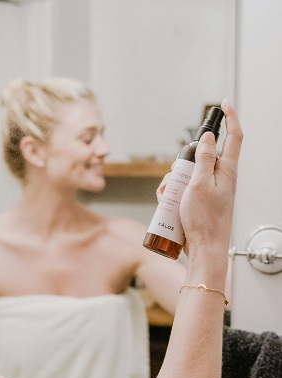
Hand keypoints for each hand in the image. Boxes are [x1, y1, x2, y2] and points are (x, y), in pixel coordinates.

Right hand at [180, 99, 242, 262]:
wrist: (204, 249)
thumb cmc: (205, 220)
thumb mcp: (201, 184)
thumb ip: (206, 159)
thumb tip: (209, 138)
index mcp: (227, 171)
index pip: (234, 137)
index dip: (230, 118)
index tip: (223, 104)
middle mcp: (220, 178)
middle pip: (200, 157)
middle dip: (182, 163)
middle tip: (176, 177)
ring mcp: (208, 190)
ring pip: (186, 174)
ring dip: (172, 181)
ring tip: (168, 195)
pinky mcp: (198, 201)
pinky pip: (182, 189)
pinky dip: (171, 193)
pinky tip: (167, 203)